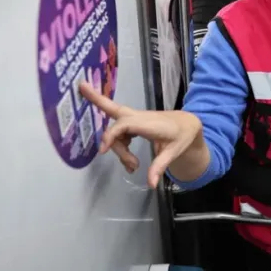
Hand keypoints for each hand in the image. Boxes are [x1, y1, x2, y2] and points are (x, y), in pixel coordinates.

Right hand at [79, 82, 201, 188]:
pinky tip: (129, 161)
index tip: (104, 151)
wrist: (188, 124)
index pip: (124, 124)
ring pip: (116, 130)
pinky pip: (120, 132)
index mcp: (149, 123)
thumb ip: (160, 167)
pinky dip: (119, 145)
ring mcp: (135, 119)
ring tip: (133, 166)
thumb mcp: (174, 152)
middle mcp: (139, 118)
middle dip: (97, 98)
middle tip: (82, 86)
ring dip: (119, 148)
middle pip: (114, 109)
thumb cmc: (182, 136)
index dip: (112, 136)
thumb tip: (150, 184)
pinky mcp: (134, 124)